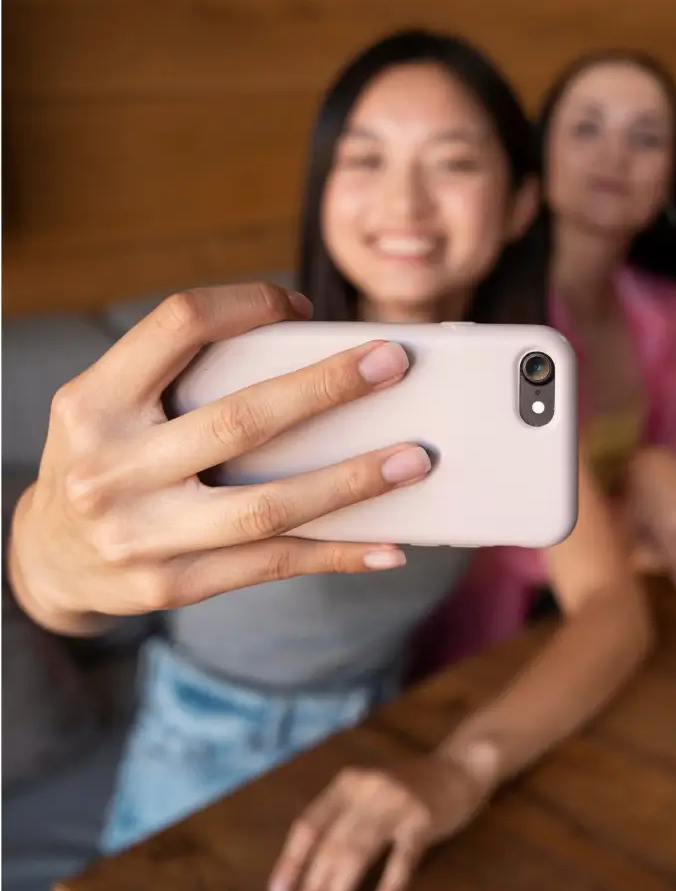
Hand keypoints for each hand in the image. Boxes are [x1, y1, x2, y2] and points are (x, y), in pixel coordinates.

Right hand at [7, 284, 429, 636]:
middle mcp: (112, 467)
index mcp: (95, 401)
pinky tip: (390, 547)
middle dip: (326, 389)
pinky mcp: (173, 585)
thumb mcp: (111, 406)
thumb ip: (182, 378)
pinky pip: (272, 565)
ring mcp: (142, 535)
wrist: (45, 560)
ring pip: (268, 506)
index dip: (249, 305)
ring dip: (351, 482)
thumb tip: (313, 351)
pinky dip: (337, 555)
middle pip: (241, 420)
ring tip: (414, 460)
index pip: (178, 325)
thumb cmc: (106, 459)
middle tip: (394, 363)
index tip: (304, 308)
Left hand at [269, 752, 488, 890]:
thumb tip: (310, 874)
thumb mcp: (368, 792)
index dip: (291, 862)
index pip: (309, 825)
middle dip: (311, 889)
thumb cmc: (408, 788)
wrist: (460, 767)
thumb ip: (343, 819)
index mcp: (346, 784)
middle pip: (330, 846)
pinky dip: (388, 889)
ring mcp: (396, 803)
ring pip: (357, 854)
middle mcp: (367, 790)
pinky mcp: (424, 819)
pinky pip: (402, 860)